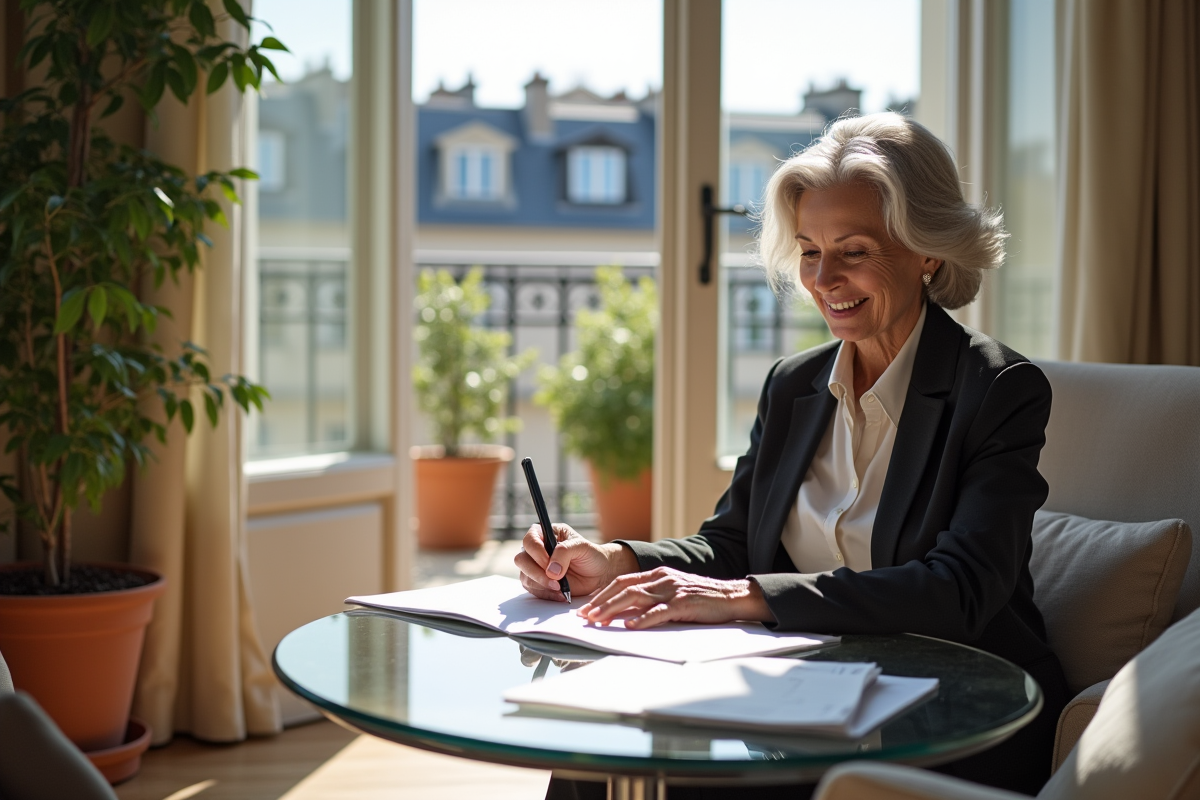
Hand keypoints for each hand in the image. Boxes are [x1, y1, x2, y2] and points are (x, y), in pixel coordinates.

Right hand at [514, 523, 637, 600]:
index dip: (536, 552)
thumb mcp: (581, 547)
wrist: (598, 572)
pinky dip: (546, 594)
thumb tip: (550, 571)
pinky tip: (560, 593)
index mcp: (544, 533)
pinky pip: (533, 590)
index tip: (549, 562)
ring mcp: (535, 567)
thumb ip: (565, 552)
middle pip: (521, 560)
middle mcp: (536, 550)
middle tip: (555, 580)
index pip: (529, 540)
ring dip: (542, 585)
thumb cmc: (590, 554)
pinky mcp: (538, 583)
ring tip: (561, 588)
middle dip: (537, 572)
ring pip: (525, 576)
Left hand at [577, 567, 774, 628]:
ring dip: (613, 610)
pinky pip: (659, 611)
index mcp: (657, 575)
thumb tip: (626, 613)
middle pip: (624, 588)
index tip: (587, 607)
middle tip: (585, 616)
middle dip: (601, 603)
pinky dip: (643, 619)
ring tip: (599, 621)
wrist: (731, 596)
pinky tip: (631, 626)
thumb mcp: (673, 592)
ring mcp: (672, 590)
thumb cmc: (701, 598)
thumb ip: (652, 598)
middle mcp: (661, 579)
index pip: (622, 581)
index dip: (602, 594)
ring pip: (636, 598)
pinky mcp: (684, 603)